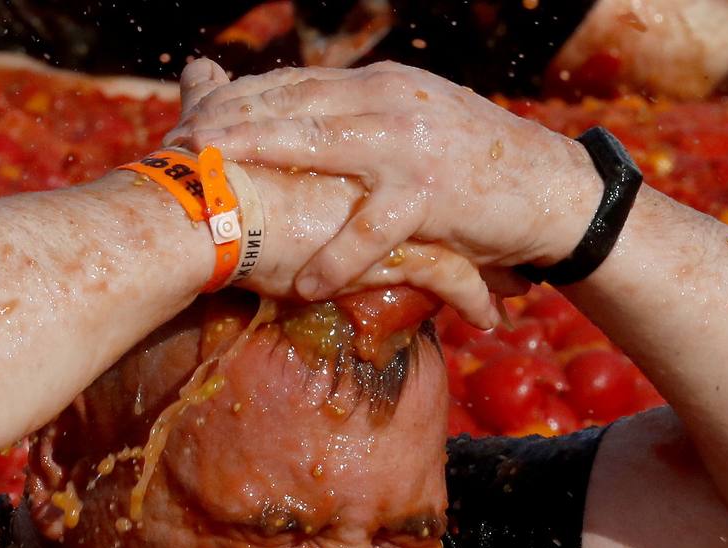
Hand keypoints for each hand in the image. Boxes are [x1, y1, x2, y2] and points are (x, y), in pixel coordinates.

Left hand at [168, 61, 598, 300]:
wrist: (551, 190)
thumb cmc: (470, 170)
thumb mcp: (409, 130)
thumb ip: (353, 125)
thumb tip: (293, 126)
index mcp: (377, 87)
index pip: (292, 86)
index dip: (236, 100)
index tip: (185, 114)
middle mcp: (387, 102)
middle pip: (290, 105)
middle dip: (229, 123)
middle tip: (176, 142)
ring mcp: (410, 144)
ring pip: (319, 145)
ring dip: (260, 161)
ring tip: (214, 186)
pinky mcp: (435, 194)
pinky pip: (374, 228)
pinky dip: (338, 256)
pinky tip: (305, 282)